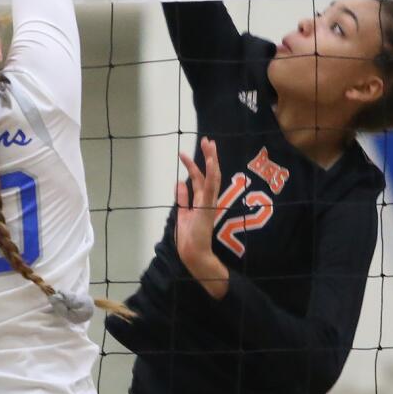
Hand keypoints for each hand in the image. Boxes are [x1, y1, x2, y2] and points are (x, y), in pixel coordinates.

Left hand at [175, 137, 228, 299]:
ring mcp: (210, 203)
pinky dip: (212, 174)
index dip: (194, 165)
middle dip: (208, 157)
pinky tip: (211, 162)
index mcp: (201, 201)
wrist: (194, 253)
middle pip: (209, 174)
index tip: (186, 153)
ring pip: (213, 177)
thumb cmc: (189, 238)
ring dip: (211, 160)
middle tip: (208, 140)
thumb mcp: (182, 214)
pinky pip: (212, 188)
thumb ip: (182, 199)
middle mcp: (207, 200)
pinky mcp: (208, 207)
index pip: (200, 179)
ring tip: (209, 144)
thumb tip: (179, 183)